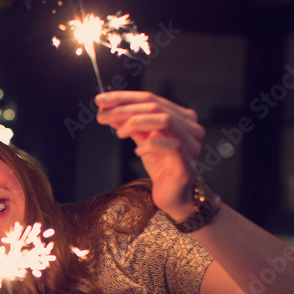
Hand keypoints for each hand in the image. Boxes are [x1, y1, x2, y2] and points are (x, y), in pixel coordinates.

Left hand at [95, 90, 205, 221]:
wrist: (173, 195)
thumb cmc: (161, 166)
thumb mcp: (142, 140)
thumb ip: (130, 125)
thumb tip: (108, 110)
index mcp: (181, 117)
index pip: (151, 98)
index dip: (125, 97)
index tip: (101, 99)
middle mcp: (190, 127)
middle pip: (155, 107)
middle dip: (124, 109)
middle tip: (102, 114)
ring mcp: (191, 144)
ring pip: (164, 120)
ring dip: (135, 122)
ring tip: (119, 133)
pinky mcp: (187, 163)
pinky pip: (171, 145)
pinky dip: (151, 145)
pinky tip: (138, 151)